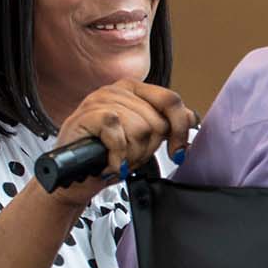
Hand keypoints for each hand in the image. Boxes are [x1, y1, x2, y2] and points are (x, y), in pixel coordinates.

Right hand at [52, 81, 196, 199]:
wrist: (75, 177)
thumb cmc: (107, 155)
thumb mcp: (143, 139)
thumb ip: (166, 124)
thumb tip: (192, 117)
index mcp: (134, 90)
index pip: (171, 101)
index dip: (180, 130)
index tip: (177, 152)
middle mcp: (118, 89)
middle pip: (157, 122)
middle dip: (148, 149)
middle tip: (130, 156)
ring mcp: (100, 99)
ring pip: (140, 129)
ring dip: (132, 154)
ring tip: (118, 157)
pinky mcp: (87, 114)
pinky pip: (118, 132)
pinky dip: (117, 154)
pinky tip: (111, 161)